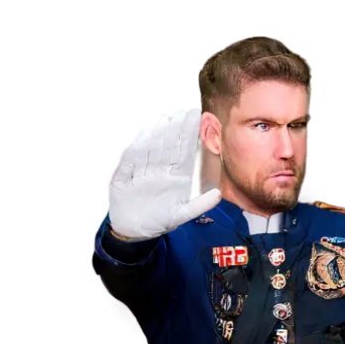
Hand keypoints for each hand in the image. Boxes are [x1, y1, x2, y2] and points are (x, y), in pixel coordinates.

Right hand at [108, 108, 220, 240]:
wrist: (134, 230)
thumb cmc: (158, 220)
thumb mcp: (181, 214)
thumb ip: (199, 205)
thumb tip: (218, 194)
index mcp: (172, 176)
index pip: (182, 153)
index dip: (188, 137)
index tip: (195, 120)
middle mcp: (158, 171)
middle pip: (167, 147)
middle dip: (174, 131)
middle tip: (182, 113)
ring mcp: (142, 172)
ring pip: (150, 151)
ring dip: (157, 137)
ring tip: (165, 121)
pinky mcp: (126, 178)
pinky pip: (131, 162)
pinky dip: (137, 151)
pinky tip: (143, 137)